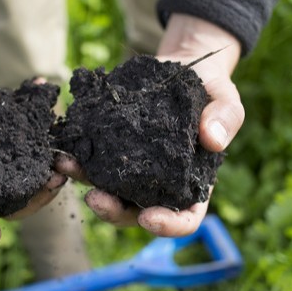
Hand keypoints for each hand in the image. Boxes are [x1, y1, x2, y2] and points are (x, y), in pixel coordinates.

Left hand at [57, 13, 244, 236]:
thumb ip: (226, 119)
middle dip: (113, 211)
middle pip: (135, 212)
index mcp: (191, 184)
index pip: (185, 219)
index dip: (168, 225)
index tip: (150, 218)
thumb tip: (213, 140)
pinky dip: (77, 152)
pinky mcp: (111, 146)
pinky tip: (64, 142)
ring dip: (85, 182)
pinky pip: (92, 156)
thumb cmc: (210, 89)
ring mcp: (131, 167)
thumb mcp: (227, 99)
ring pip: (107, 187)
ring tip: (67, 165)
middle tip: (96, 198)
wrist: (181, 65)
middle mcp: (157, 183)